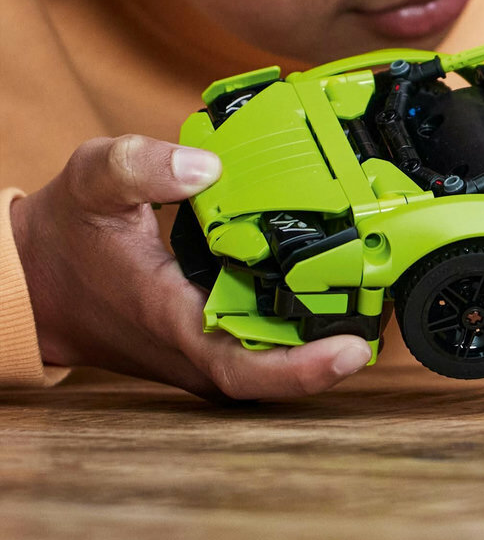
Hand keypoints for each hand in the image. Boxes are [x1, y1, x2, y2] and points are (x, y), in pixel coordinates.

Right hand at [11, 134, 372, 400]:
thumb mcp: (93, 181)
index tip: (353, 350)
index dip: (303, 369)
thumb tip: (207, 166)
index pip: (246, 367)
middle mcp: (195, 349)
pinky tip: (339, 289)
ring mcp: (204, 350)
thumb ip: (143, 166)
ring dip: (329, 337)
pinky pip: (265, 343)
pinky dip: (303, 325)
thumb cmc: (68, 233)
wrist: (35, 278)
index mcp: (171, 319)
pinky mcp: (209, 341)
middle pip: (280, 373)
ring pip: (278, 361)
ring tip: (381, 296)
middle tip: (392, 306)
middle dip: (341, 348)